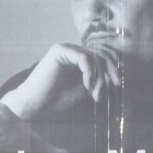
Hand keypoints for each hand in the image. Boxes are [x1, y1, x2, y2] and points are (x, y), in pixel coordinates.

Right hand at [0, 42, 117, 118]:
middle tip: (109, 89)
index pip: (103, 56)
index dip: (113, 68)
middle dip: (109, 72)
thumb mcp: (85, 89)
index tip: (116, 84)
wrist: (35, 104)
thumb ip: (98, 80)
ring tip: (95, 93)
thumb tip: (115, 76)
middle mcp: (73, 50)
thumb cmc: (57, 99)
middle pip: (102, 54)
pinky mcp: (59, 50)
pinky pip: (84, 57)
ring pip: (94, 57)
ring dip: (99, 77)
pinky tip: (86, 85)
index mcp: (79, 58)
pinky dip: (89, 72)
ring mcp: (66, 48)